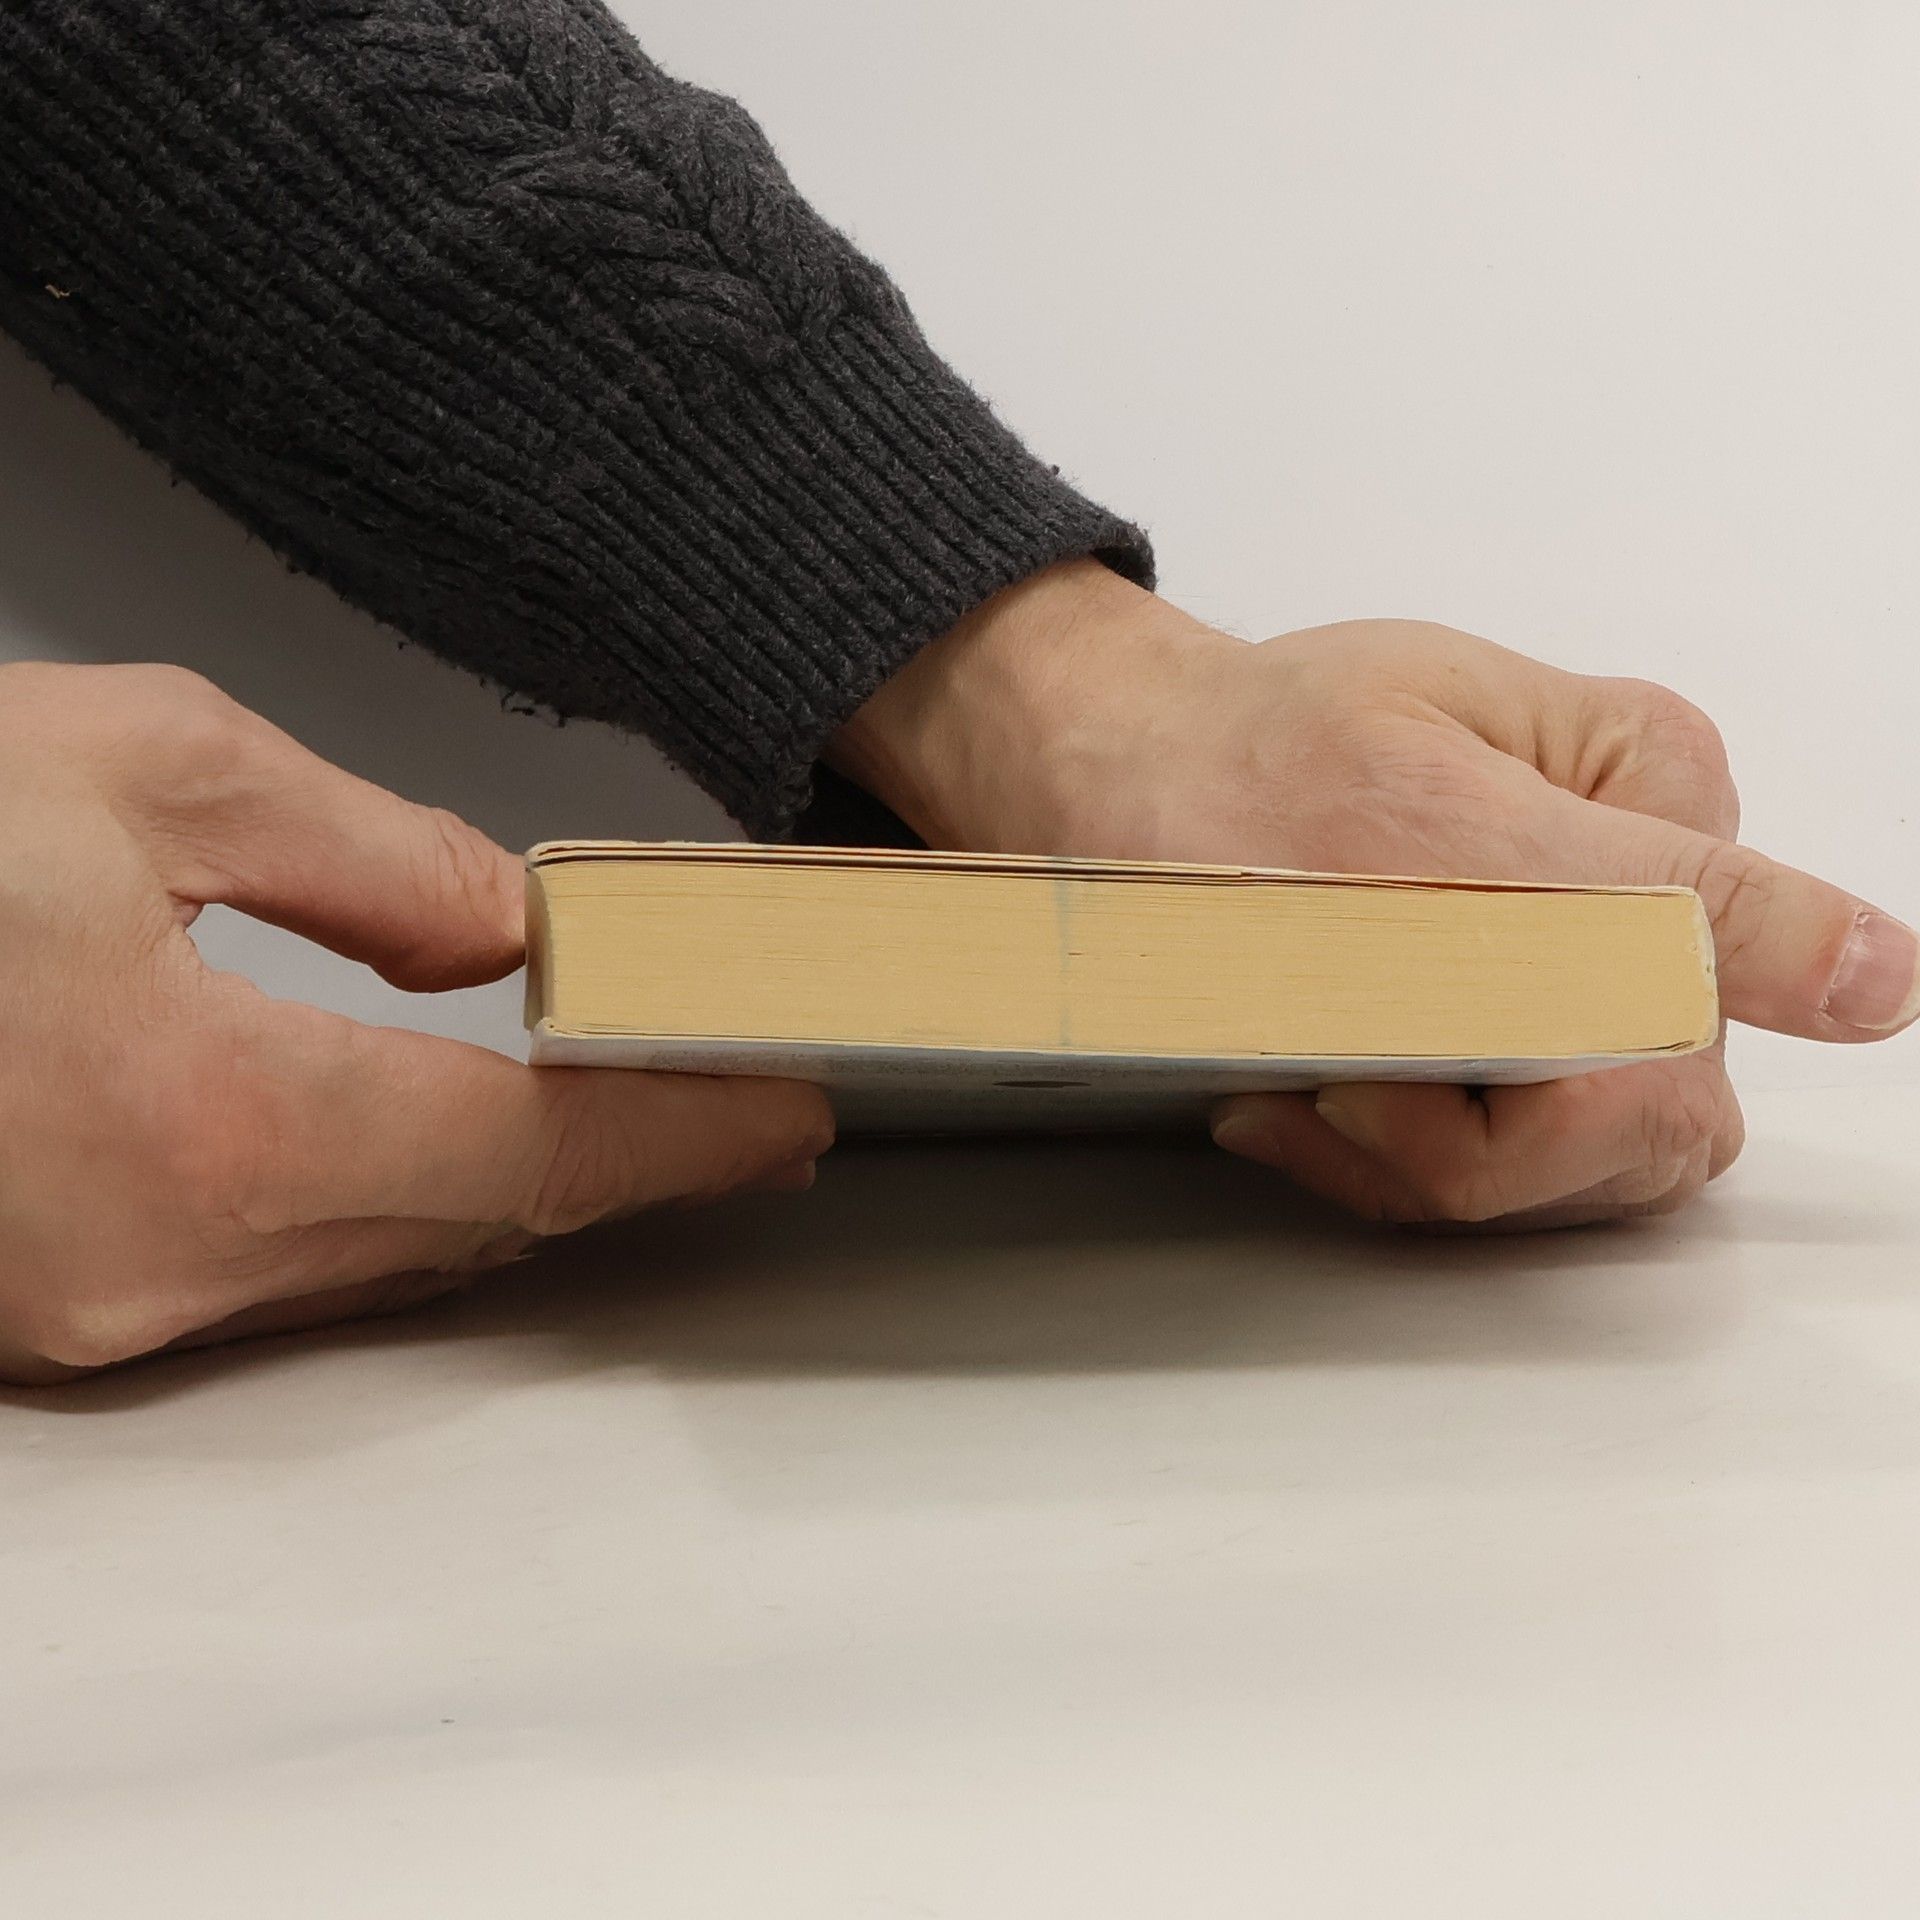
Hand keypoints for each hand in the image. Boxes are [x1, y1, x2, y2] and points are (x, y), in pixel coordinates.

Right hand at [0, 664, 832, 1384]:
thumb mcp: (133, 767)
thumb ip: (359, 855)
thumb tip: (491, 924)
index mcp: (210, 1119)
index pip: (538, 1150)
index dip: (685, 1128)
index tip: (785, 1110)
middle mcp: (159, 1257)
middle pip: (478, 1224)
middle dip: (617, 1162)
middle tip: (730, 1105)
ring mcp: (95, 1304)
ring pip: (379, 1257)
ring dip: (502, 1187)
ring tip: (613, 1114)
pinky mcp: (45, 1303)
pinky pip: (272, 1268)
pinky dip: (375, 1203)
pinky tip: (428, 1141)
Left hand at [833, 562, 1917, 1228]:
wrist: (1101, 783)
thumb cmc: (1229, 766)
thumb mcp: (1432, 805)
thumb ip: (1661, 902)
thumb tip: (1874, 972)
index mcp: (1653, 802)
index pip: (1691, 1026)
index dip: (1547, 1096)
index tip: (1391, 1063)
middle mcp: (1631, 898)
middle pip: (1647, 1122)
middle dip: (1476, 1144)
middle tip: (1336, 1081)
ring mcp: (1563, 976)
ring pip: (1569, 1170)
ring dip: (1420, 1159)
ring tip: (1298, 1078)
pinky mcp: (1485, 1040)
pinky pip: (1486, 1170)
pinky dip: (1378, 1160)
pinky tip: (1290, 1099)